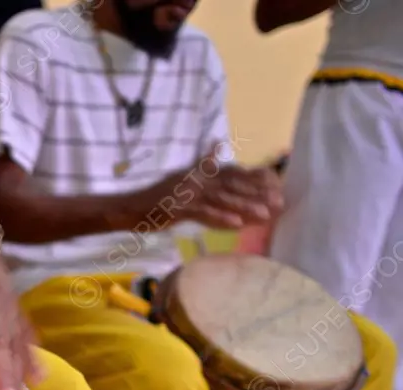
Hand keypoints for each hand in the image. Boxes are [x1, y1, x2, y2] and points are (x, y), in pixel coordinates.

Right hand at [151, 144, 283, 229]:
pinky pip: (203, 213)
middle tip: (279, 202)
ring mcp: (188, 194)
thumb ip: (203, 164)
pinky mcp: (178, 209)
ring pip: (221, 200)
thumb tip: (218, 144)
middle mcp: (197, 180)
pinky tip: (235, 224)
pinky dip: (219, 218)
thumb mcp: (182, 176)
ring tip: (265, 214)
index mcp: (199, 173)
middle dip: (256, 194)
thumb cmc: (157, 197)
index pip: (232, 173)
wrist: (130, 207)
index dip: (254, 178)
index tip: (276, 184)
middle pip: (232, 185)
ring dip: (244, 207)